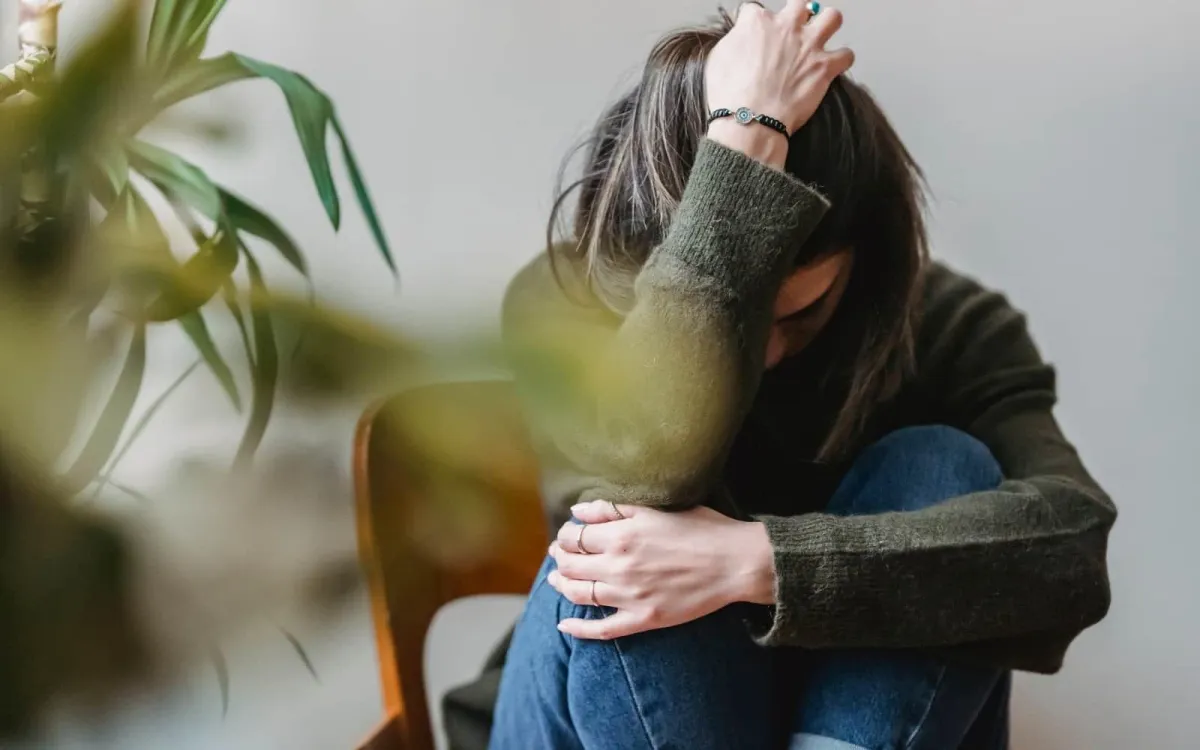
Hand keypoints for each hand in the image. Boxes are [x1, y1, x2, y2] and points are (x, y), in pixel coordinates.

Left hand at [547, 500, 775, 639]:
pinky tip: (564, 626)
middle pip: (570, 565)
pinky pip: (602, 629)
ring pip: (578, 594)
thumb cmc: (701, 529)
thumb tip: (577, 512)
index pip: (574, 537)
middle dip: (559, 558)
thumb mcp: (656, 509)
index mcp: (621, 536)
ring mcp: (629, 596)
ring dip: (561, 586)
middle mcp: (619, 567)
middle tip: (558, 555)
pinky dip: (578, 630)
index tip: (568, 535)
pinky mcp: (643, 620)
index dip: (565, 535)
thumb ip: (613, 509)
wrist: (735, 563)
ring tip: (557, 580)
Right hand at [705, 2, 853, 164]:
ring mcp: (809, 46)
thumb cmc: (730, 96)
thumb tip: (740, 38)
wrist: (749, 121)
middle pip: (800, 4)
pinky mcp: (825, 67)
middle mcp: (787, 27)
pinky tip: (833, 67)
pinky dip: (841, 60)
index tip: (756, 35)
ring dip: (827, 26)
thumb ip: (734, 40)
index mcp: (758, 22)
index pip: (756, 10)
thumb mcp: (718, 59)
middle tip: (793, 31)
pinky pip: (846, 54)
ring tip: (819, 40)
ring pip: (832, 17)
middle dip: (798, 15)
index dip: (755, 24)